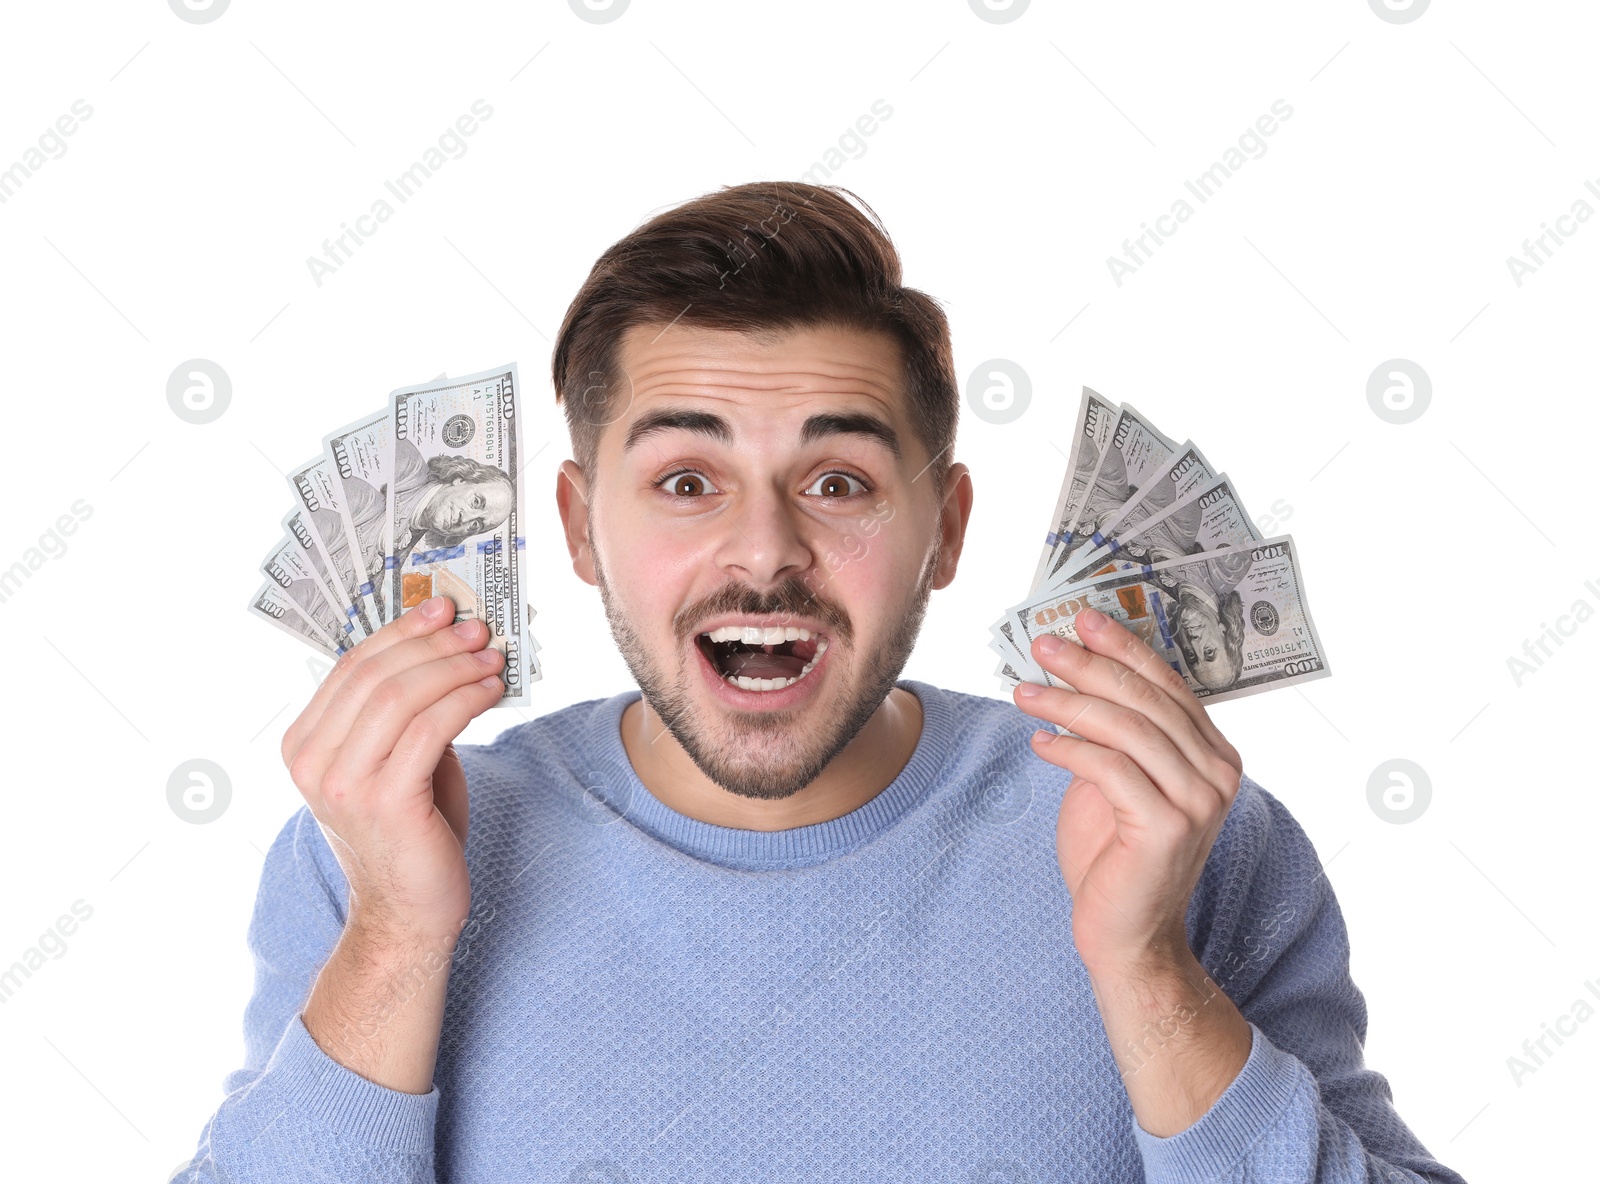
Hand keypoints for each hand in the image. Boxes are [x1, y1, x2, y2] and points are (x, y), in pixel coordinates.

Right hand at [280, 596, 505, 947]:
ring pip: (402, 697)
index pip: (352, 667)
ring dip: (455, 668)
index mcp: (303, 744)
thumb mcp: (395, 759)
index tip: (443, 608)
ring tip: (492, 658)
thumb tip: (445, 646)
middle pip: (377, 675)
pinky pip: (430, 730)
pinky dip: (465, 700)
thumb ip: (403, 711)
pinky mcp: (385, 802)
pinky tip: (490, 691)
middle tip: (477, 629)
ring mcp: (343, 783)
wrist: (408, 912)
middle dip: (434, 644)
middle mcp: (312, 761)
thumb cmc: (410, 830)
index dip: (401, 631)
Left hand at [1012, 606, 1243, 975]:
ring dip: (1068, 704)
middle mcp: (1218, 772)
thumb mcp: (1116, 781)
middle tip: (1042, 645)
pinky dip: (1068, 750)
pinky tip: (1038, 743)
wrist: (1127, 934)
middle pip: (1145, 699)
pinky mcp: (1168, 826)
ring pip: (1126, 728)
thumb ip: (1114, 734)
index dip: (1125, 646)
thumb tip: (1076, 674)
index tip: (1083, 619)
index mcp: (1214, 754)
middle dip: (1089, 665)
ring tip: (1023, 692)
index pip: (1168, 684)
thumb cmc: (1116, 856)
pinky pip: (1109, 768)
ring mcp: (1199, 800)